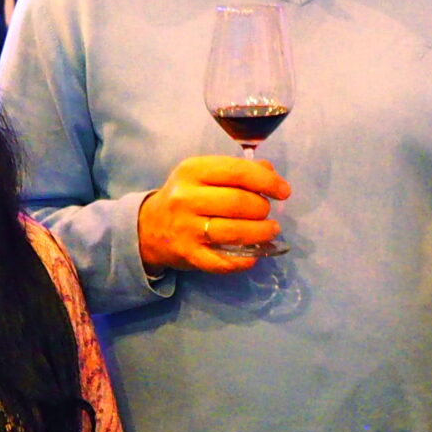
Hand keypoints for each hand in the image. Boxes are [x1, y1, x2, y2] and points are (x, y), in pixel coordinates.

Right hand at [137, 156, 291, 274]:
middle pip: (239, 202)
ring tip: (270, 231)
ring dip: (261, 233)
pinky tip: (253, 255)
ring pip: (235, 232)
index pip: (238, 172)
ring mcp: (186, 229)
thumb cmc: (185, 197)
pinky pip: (223, 261)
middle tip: (267, 213)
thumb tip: (271, 172)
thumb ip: (236, 170)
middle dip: (262, 208)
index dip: (267, 181)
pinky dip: (244, 260)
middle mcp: (186, 198)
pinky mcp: (189, 255)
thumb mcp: (203, 174)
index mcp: (192, 171)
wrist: (148, 228)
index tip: (283, 191)